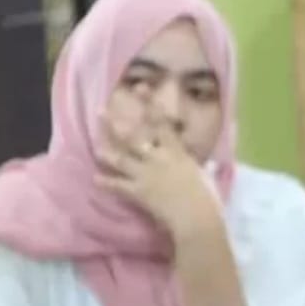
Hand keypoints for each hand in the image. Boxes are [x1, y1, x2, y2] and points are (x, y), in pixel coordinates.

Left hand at [93, 109, 221, 238]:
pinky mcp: (138, 193)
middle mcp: (157, 158)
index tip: (140, 87)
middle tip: (100, 111)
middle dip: (115, 123)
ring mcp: (145, 175)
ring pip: (121, 159)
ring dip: (107, 152)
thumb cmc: (209, 198)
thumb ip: (200, 167)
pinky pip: (119, 186)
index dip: (149, 104)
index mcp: (176, 152)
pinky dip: (108, 183)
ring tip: (96, 147)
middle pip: (133, 137)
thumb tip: (207, 164)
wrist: (197, 218)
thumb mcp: (205, 176)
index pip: (161, 122)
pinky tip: (96, 180)